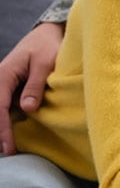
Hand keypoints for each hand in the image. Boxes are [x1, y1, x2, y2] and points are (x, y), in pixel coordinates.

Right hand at [0, 22, 62, 154]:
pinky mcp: (10, 90)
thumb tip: (28, 109)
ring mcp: (3, 86)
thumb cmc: (47, 46)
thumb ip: (36, 85)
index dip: (3, 128)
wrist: (46, 34)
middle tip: (9, 153)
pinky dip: (7, 121)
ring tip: (10, 149)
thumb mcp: (45, 63)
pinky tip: (12, 136)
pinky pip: (5, 108)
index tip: (9, 146)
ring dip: (2, 128)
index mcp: (4, 75)